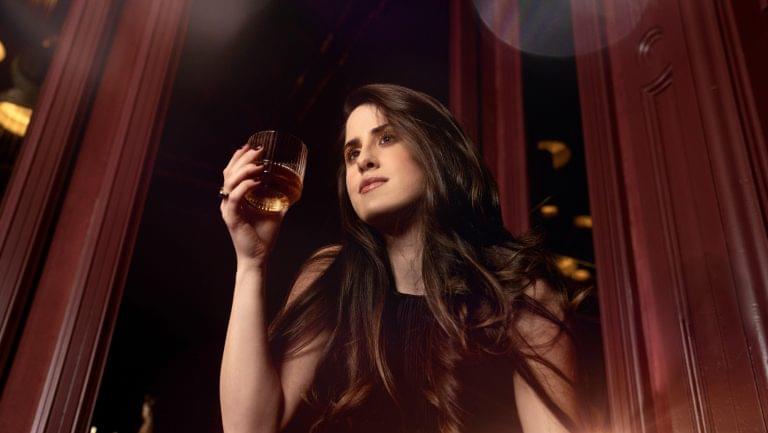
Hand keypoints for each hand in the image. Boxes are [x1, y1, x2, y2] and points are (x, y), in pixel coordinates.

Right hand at [220, 142, 285, 266]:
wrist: (258, 258)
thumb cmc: (263, 237)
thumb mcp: (273, 212)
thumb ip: (279, 199)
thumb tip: (293, 188)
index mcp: (233, 199)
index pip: (230, 173)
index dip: (238, 158)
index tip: (249, 146)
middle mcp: (227, 202)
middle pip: (229, 173)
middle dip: (244, 158)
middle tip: (259, 150)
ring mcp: (228, 209)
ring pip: (230, 182)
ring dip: (245, 170)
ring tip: (260, 164)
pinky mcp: (232, 218)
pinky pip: (235, 197)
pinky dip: (246, 186)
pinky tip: (258, 181)